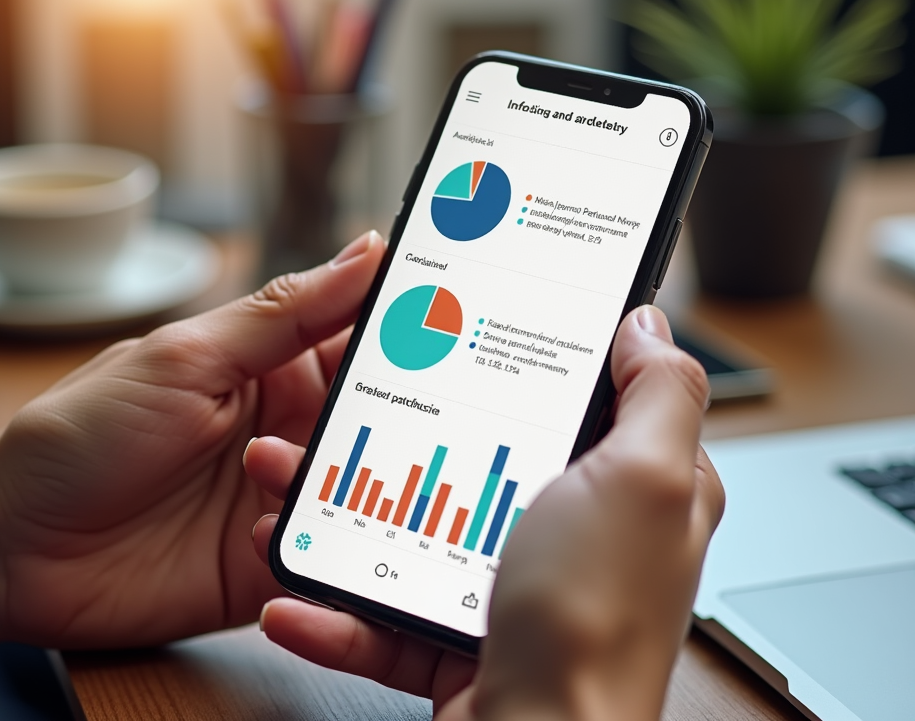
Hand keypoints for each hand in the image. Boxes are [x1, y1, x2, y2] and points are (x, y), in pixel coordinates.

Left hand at [0, 231, 384, 647]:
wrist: (10, 544)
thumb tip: (366, 250)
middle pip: (375, 420)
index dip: (410, 329)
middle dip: (397, 417)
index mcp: (269, 368)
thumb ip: (286, 311)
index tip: (457, 318)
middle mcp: (285, 430)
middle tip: (423, 411)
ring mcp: (279, 497)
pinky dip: (318, 544)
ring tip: (273, 471)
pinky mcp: (269, 561)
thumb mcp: (188, 356)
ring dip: (341, 481)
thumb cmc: (81, 433)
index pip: (359, 339)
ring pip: (360, 488)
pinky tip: (265, 531)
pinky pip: (325, 553)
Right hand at [246, 305, 723, 720]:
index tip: (474, 325)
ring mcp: (514, 586)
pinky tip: (301, 596)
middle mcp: (577, 534)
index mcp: (632, 485)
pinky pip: (389, 611)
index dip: (541, 356)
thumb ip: (659, 392)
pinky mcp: (462, 635)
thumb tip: (648, 325)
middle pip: (485, 457)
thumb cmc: (596, 622)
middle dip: (418, 433)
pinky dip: (338, 610)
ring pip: (422, 529)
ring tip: (300, 494)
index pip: (592, 395)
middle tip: (361, 406)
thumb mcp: (645, 478)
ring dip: (352, 517)